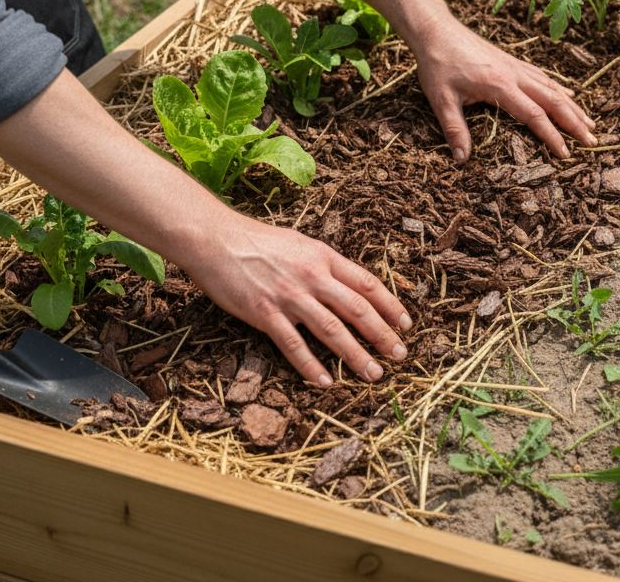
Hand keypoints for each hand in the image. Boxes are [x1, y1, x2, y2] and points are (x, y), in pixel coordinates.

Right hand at [181, 213, 411, 384]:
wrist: (214, 238)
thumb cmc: (256, 240)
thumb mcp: (299, 243)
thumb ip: (323, 263)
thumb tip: (347, 282)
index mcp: (323, 257)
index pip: (367, 283)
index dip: (390, 306)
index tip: (406, 325)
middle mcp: (311, 276)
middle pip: (357, 309)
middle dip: (383, 335)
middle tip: (401, 355)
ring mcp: (289, 296)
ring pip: (332, 330)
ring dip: (355, 355)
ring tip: (373, 374)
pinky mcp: (264, 313)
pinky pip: (293, 344)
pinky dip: (310, 365)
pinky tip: (325, 382)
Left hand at [413, 21, 596, 161]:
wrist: (436, 30)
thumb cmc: (437, 64)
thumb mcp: (441, 99)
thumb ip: (455, 129)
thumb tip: (461, 159)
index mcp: (500, 86)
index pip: (534, 115)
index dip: (552, 136)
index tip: (566, 154)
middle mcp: (514, 75)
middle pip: (554, 101)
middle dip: (575, 122)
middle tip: (592, 142)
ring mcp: (515, 66)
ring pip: (553, 87)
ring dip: (573, 106)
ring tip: (590, 123)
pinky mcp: (512, 61)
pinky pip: (543, 77)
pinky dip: (559, 88)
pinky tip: (568, 95)